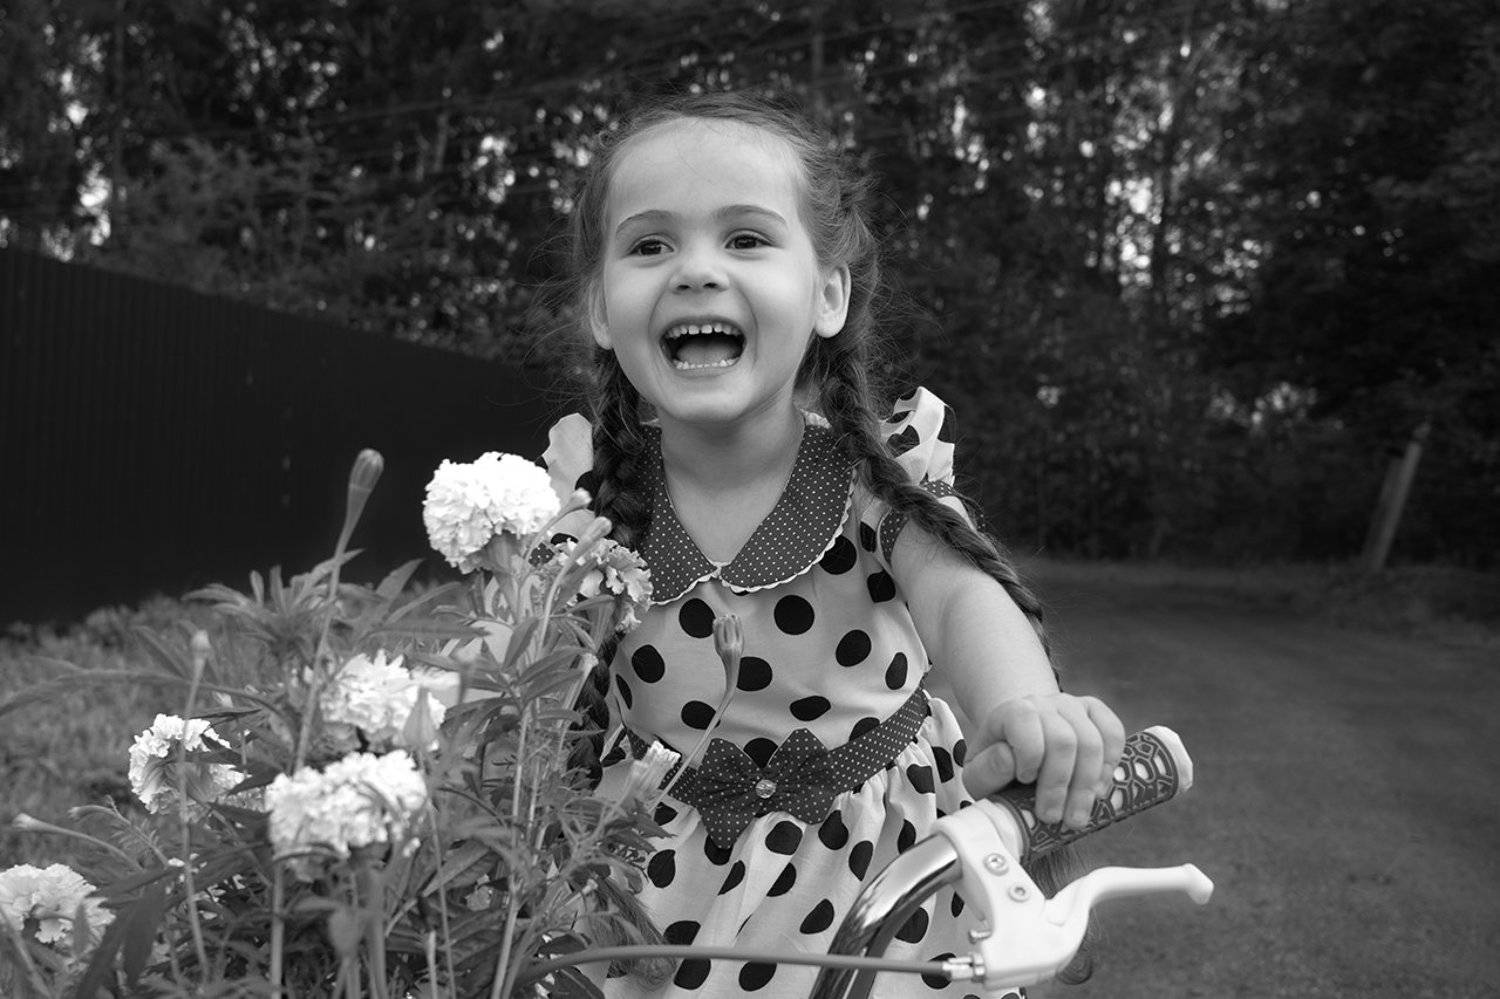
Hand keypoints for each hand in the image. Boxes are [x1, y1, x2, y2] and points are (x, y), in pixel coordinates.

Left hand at [962, 693, 1125, 829]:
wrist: (1022, 743)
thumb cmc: (1000, 765)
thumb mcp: (980, 774)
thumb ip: (985, 770)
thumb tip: (1008, 760)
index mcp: (1012, 711)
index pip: (1025, 720)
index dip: (1028, 754)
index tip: (1025, 781)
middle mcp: (1044, 702)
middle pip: (1064, 740)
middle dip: (1060, 785)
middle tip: (1053, 819)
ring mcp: (1073, 705)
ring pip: (1092, 742)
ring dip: (1086, 786)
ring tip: (1076, 815)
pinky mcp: (1096, 712)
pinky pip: (1114, 733)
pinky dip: (1110, 765)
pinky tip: (1098, 790)